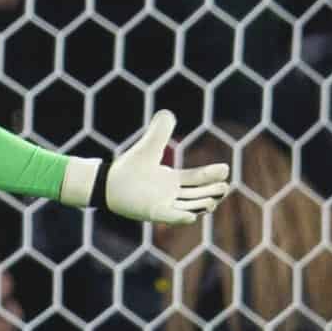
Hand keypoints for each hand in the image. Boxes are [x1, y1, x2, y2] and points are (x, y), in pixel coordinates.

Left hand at [105, 111, 229, 223]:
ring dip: (200, 205)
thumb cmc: (128, 167)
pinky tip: (191, 217)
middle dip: (211, 192)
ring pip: (188, 207)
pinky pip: (168, 218)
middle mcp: (171, 194)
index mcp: (173, 180)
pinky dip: (180, 218)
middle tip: (224, 187)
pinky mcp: (152, 213)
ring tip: (212, 201)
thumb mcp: (149, 147)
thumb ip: (159, 131)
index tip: (225, 169)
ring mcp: (163, 205)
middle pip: (197, 194)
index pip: (197, 178)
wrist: (106, 182)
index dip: (211, 175)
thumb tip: (168, 112)